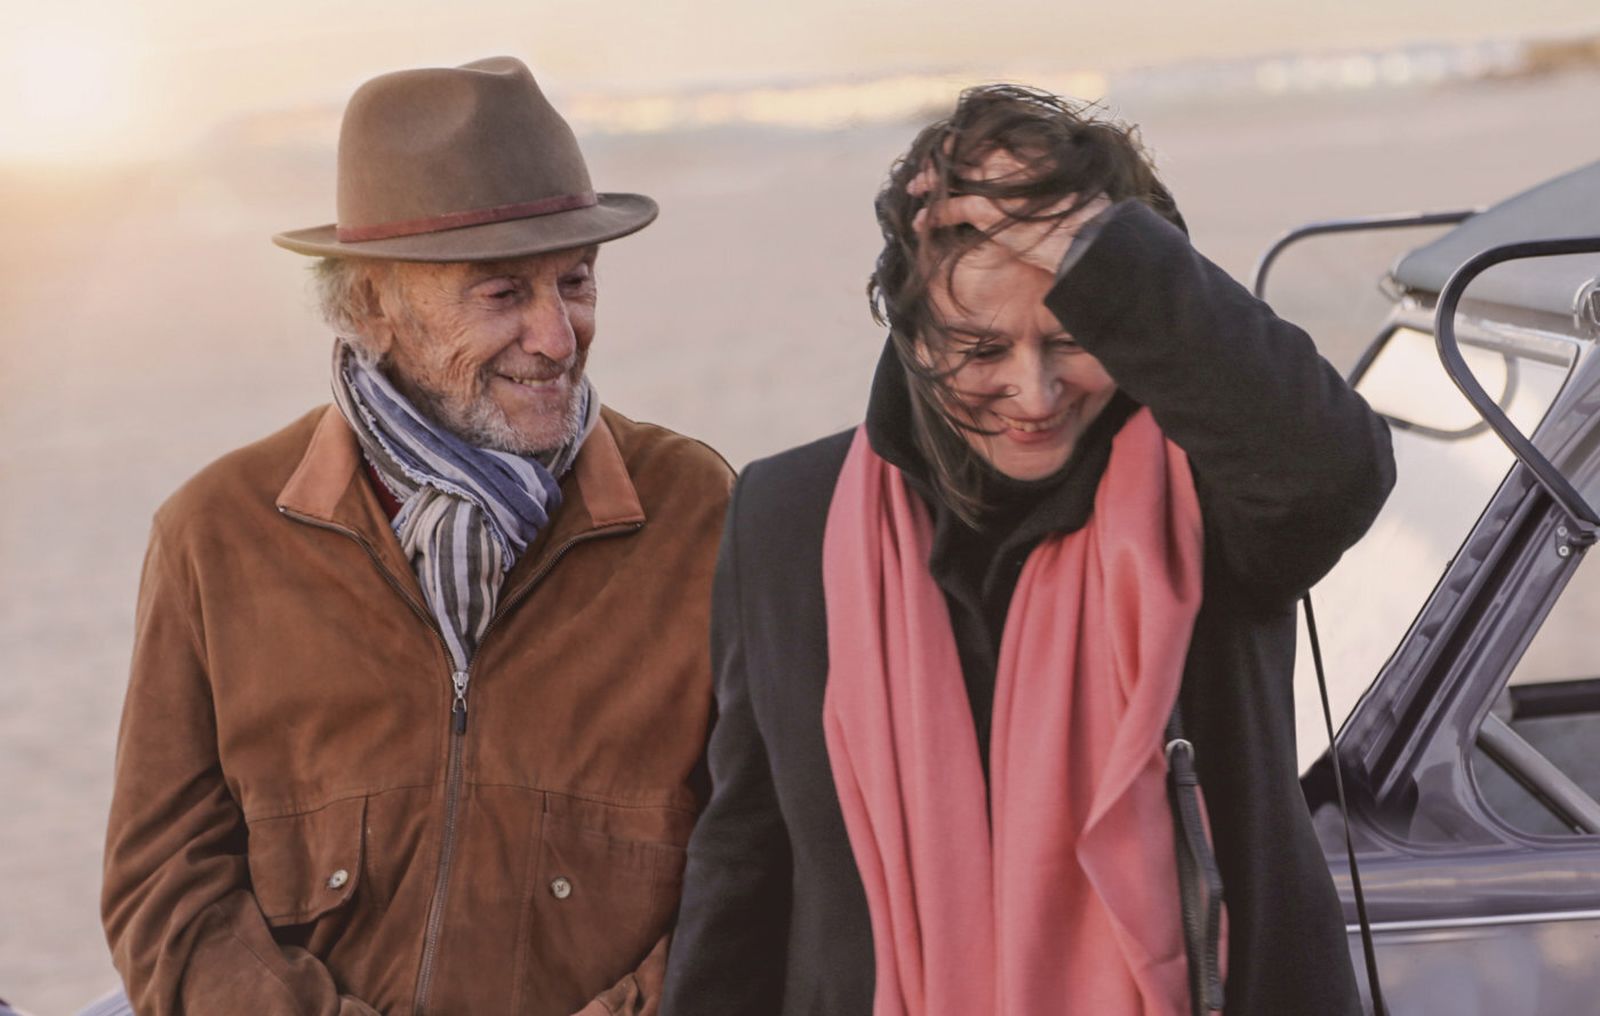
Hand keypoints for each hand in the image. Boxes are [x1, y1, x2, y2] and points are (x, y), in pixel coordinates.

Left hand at [908, 147, 1110, 274]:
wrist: (1088, 241)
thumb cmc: (1086, 220)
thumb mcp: (1070, 186)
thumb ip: (1049, 176)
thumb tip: (1048, 178)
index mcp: (1032, 152)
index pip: (989, 138)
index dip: (967, 142)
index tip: (953, 146)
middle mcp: (1012, 162)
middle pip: (966, 151)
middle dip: (942, 158)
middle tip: (926, 166)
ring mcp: (998, 184)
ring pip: (952, 176)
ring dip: (930, 182)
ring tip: (913, 188)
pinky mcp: (988, 210)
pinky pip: (950, 207)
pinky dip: (932, 215)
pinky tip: (919, 223)